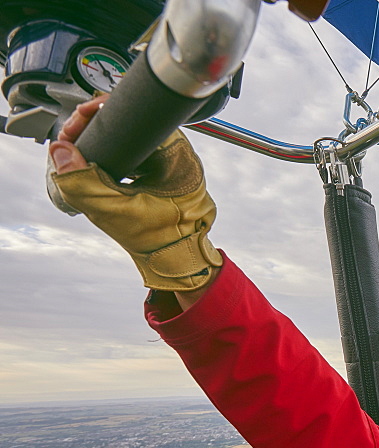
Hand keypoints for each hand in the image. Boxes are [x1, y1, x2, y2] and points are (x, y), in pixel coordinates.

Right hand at [47, 96, 222, 291]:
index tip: (79, 122)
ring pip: (133, 139)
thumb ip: (81, 182)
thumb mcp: (112, 210)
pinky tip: (99, 165)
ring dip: (105, 143)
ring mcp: (175, 163)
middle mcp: (180, 154)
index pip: (136, 115)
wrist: (178, 262)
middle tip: (72, 139)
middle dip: (97, 128)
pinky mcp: (166, 174)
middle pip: (132, 124)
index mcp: (176, 155)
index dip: (101, 114)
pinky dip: (117, 156)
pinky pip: (137, 154)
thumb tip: (59, 152)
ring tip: (80, 152)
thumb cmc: (158, 240)